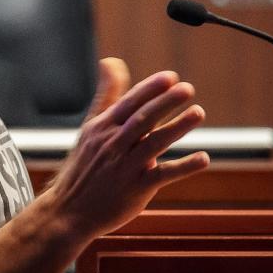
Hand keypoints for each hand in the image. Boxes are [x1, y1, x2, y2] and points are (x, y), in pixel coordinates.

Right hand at [47, 61, 208, 240]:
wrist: (69, 211)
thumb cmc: (84, 167)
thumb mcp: (90, 128)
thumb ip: (106, 95)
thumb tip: (111, 61)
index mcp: (102, 128)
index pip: (128, 103)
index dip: (149, 89)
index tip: (170, 77)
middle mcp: (112, 144)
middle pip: (142, 119)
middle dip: (165, 102)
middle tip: (186, 89)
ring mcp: (124, 167)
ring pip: (153, 143)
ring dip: (177, 127)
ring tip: (198, 113)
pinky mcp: (136, 189)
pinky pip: (162, 175)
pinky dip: (184, 166)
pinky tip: (204, 158)